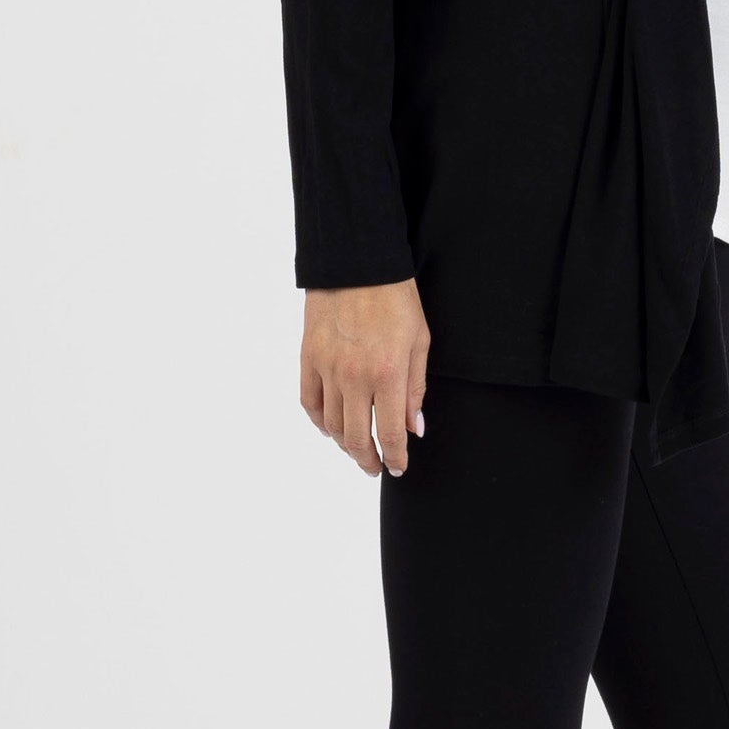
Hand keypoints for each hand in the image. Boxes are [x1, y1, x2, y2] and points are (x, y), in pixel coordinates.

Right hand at [300, 280, 430, 477]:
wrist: (357, 261)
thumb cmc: (396, 296)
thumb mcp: (419, 339)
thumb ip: (416, 388)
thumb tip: (415, 428)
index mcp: (388, 372)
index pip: (391, 432)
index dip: (395, 457)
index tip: (398, 467)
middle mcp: (355, 376)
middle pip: (356, 438)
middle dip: (368, 459)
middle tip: (376, 466)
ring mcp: (327, 368)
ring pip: (332, 425)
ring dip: (345, 443)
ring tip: (357, 447)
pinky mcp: (308, 358)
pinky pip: (309, 402)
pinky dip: (319, 421)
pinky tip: (330, 426)